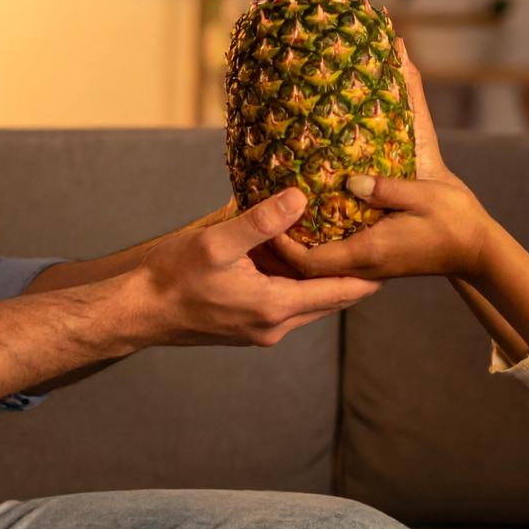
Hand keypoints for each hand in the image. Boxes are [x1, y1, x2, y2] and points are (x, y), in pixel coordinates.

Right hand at [131, 189, 380, 346]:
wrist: (136, 312)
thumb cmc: (171, 276)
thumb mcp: (217, 242)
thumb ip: (261, 221)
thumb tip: (300, 196)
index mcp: (274, 307)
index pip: (338, 292)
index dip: (368, 273)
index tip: (392, 254)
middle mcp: (274, 327)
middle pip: (330, 301)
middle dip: (353, 274)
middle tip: (376, 244)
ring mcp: (260, 331)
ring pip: (309, 305)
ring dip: (325, 280)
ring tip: (343, 247)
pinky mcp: (247, 328)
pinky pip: (287, 306)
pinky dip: (300, 285)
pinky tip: (297, 260)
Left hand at [274, 39, 499, 281]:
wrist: (477, 248)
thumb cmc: (453, 219)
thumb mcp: (421, 194)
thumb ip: (385, 188)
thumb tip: (349, 180)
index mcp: (369, 252)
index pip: (310, 262)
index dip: (282, 247)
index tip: (262, 223)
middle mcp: (365, 265)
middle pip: (308, 270)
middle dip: (280, 252)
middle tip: (258, 223)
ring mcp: (371, 266)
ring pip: (321, 267)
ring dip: (297, 251)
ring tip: (275, 223)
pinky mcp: (377, 261)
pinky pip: (336, 260)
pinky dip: (317, 247)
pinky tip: (311, 224)